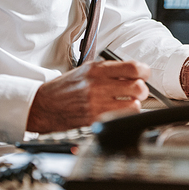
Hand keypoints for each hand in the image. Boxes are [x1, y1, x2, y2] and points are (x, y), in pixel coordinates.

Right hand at [26, 59, 149, 133]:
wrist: (44, 106)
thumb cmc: (66, 88)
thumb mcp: (86, 70)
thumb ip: (109, 69)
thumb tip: (134, 71)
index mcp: (97, 70)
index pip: (133, 68)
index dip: (144, 71)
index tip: (144, 74)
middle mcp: (98, 86)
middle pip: (138, 87)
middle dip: (142, 90)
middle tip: (137, 91)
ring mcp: (96, 105)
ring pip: (134, 106)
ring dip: (134, 105)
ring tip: (126, 103)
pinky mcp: (94, 121)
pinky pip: (121, 119)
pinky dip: (124, 117)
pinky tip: (117, 113)